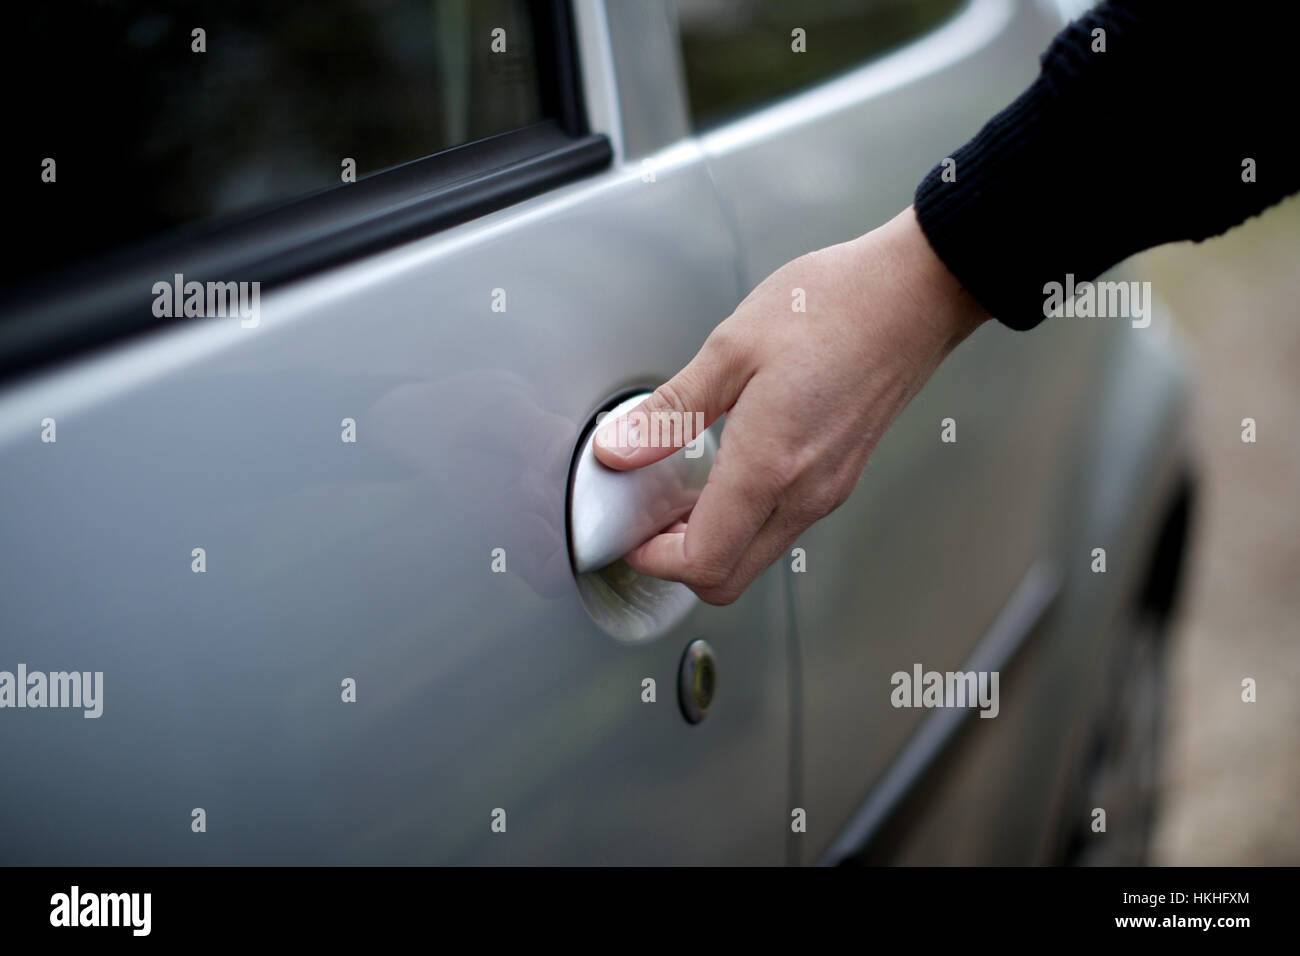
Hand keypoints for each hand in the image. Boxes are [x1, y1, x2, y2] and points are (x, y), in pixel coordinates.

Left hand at [593, 206, 988, 604]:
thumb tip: (619, 449)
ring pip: (756, 554)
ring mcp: (828, 490)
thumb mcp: (733, 347)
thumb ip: (671, 410)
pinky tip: (725, 469)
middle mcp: (805, 493)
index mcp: (771, 466)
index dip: (653, 558)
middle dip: (678, 562)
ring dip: (712, 539)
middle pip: (730, 578)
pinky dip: (743, 518)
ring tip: (681, 488)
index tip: (629, 529)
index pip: (703, 561)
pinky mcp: (840, 476)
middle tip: (648, 517)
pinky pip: (781, 524)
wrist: (916, 292)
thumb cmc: (836, 306)